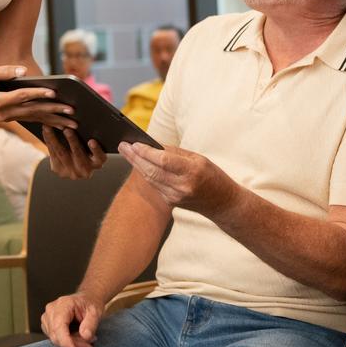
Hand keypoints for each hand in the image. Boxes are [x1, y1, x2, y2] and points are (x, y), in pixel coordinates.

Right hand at [0, 65, 77, 128]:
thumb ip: (5, 71)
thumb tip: (24, 71)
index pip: (22, 97)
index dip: (38, 94)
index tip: (54, 92)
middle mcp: (2, 114)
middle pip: (33, 112)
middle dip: (54, 112)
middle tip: (72, 112)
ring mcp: (6, 118)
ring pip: (34, 119)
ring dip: (54, 121)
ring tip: (72, 123)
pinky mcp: (8, 117)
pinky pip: (29, 120)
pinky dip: (45, 121)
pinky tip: (59, 124)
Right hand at [40, 291, 103, 346]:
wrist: (86, 300)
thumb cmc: (90, 304)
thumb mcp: (96, 312)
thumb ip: (91, 324)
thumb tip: (85, 336)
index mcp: (63, 304)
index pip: (59, 326)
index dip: (65, 341)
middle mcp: (51, 311)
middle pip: (56, 335)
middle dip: (74, 345)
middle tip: (90, 346)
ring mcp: (47, 319)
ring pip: (56, 340)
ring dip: (72, 344)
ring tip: (87, 340)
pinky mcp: (47, 327)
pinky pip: (56, 340)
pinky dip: (68, 343)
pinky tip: (79, 338)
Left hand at [42, 126, 106, 178]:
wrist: (75, 165)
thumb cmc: (88, 148)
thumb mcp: (91, 147)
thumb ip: (89, 138)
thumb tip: (82, 122)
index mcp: (97, 163)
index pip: (100, 157)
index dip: (96, 150)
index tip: (91, 141)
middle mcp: (85, 171)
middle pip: (78, 155)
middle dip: (72, 142)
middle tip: (68, 130)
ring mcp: (71, 172)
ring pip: (62, 154)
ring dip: (55, 139)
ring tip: (51, 127)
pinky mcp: (59, 170)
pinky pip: (53, 154)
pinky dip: (49, 141)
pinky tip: (46, 130)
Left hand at [117, 143, 238, 215]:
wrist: (222, 203)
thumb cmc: (213, 176)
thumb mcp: (199, 159)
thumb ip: (176, 153)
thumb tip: (154, 146)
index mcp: (192, 171)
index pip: (163, 160)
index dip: (146, 151)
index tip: (134, 143)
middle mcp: (182, 185)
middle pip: (152, 170)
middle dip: (135, 157)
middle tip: (123, 146)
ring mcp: (175, 196)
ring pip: (150, 178)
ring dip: (136, 164)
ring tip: (126, 152)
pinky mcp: (171, 201)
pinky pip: (154, 185)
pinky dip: (146, 173)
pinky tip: (138, 163)